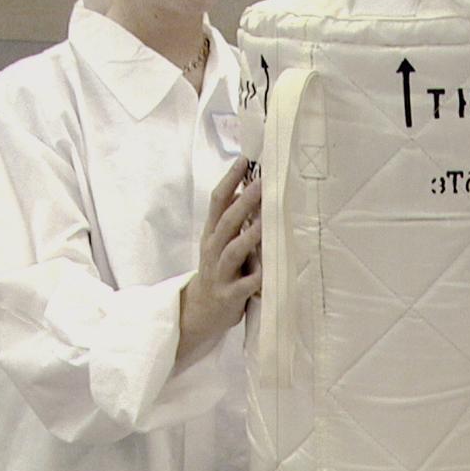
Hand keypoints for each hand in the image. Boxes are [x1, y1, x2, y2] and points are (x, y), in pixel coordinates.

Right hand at [176, 157, 261, 363]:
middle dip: (243, 202)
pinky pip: (244, 285)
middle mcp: (213, 250)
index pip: (217, 201)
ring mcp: (220, 273)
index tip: (244, 160)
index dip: (229, 180)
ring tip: (265, 222)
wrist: (201, 310)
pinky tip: (268, 270)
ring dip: (249, 236)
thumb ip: (231, 217)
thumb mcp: (219, 240)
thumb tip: (249, 186)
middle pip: (226, 222)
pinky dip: (256, 278)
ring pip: (233, 251)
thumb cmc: (218, 268)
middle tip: (262, 184)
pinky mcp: (229, 295)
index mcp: (212, 233)